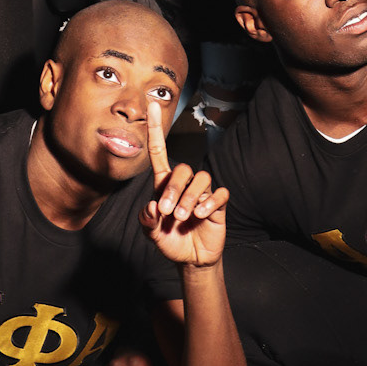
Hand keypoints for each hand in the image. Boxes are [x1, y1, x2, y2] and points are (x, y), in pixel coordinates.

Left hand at [140, 98, 227, 267]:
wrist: (191, 259)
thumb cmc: (170, 240)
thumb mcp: (152, 234)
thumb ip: (147, 221)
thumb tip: (151, 206)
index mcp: (164, 184)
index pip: (159, 151)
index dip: (155, 128)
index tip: (151, 105)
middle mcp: (184, 184)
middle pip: (182, 168)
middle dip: (173, 189)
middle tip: (166, 212)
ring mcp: (202, 193)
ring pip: (201, 178)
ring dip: (190, 198)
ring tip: (183, 217)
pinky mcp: (218, 205)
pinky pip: (219, 193)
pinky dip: (209, 203)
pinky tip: (201, 216)